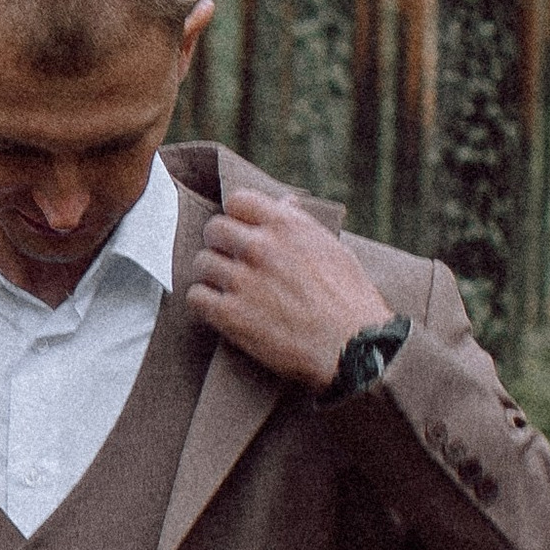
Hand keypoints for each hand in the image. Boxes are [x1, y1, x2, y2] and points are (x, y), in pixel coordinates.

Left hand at [184, 191, 393, 392]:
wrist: (354, 348)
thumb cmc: (351, 301)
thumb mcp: (333, 249)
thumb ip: (302, 225)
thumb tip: (284, 203)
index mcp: (286, 226)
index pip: (238, 201)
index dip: (237, 217)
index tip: (241, 231)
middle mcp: (260, 247)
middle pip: (213, 230)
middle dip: (220, 245)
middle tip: (231, 262)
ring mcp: (242, 280)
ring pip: (201, 263)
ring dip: (212, 275)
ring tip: (227, 290)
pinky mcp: (230, 315)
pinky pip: (196, 297)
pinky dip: (204, 303)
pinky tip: (220, 310)